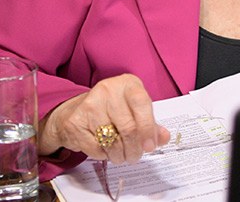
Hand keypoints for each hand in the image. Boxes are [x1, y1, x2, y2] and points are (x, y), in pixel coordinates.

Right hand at [38, 74, 170, 164]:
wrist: (76, 110)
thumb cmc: (112, 109)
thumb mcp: (134, 110)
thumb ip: (151, 124)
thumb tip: (163, 137)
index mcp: (128, 84)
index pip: (142, 104)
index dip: (148, 128)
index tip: (150, 145)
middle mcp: (108, 90)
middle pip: (128, 128)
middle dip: (134, 149)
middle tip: (135, 156)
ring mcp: (90, 104)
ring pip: (112, 141)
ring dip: (120, 155)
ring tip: (122, 155)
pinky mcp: (75, 122)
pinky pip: (96, 148)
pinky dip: (104, 155)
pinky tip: (106, 149)